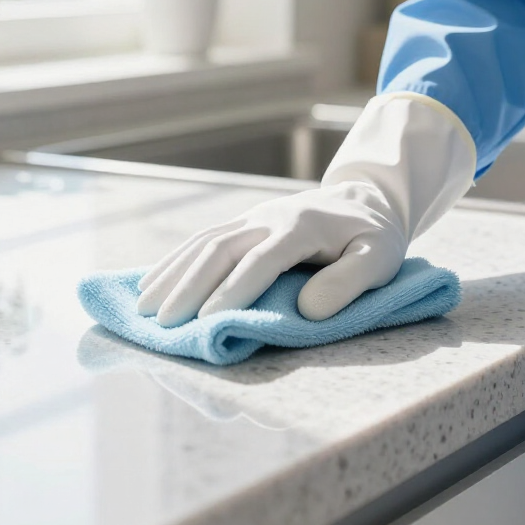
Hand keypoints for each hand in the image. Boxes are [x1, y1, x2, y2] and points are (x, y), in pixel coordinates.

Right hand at [137, 93, 476, 326]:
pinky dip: (174, 262)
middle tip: (165, 325)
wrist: (363, 200)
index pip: (262, 260)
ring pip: (203, 242)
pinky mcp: (241, 223)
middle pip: (220, 248)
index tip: (208, 322)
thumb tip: (308, 309)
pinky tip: (153, 284)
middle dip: (189, 287)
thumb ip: (349, 282)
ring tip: (145, 309)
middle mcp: (268, 218)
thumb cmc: (372, 238)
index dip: (235, 290)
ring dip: (172, 274)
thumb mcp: (380, 258)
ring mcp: (251, 217)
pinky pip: (201, 240)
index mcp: (302, 227)